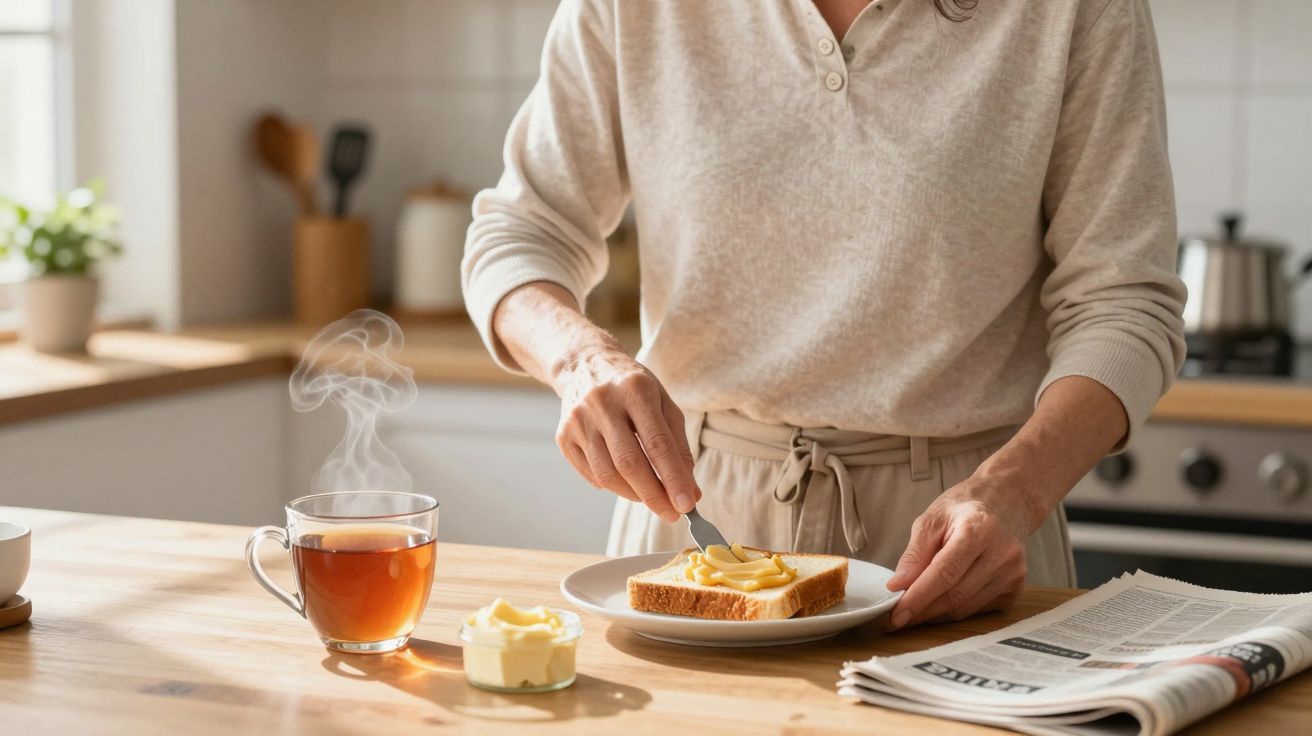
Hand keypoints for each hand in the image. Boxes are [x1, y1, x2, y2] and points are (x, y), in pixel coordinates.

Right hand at [551, 343, 700, 522]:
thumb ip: (679, 446)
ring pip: (607, 474)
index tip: (687, 504)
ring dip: (634, 494)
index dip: (674, 478)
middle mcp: (602, 402)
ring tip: (651, 497)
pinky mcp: (563, 436)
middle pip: (629, 463)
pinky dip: (613, 486)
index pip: (657, 443)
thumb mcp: (663, 403)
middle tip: (671, 513)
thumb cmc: (632, 388)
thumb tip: (691, 492)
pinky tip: (625, 481)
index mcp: (635, 389)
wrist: (585, 365)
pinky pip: (591, 474)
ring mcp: (578, 420)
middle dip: (654, 495)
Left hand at [884, 474, 1035, 629]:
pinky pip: (978, 609)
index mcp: (979, 530)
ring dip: (936, 613)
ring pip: (965, 608)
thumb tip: (898, 586)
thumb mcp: (932, 519)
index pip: (944, 574)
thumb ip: (914, 554)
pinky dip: (955, 608)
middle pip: (955, 596)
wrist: (1007, 501)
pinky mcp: (1016, 588)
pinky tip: (943, 597)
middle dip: (922, 611)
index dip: (918, 598)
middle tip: (897, 617)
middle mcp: (1002, 553)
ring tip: (916, 607)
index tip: (896, 616)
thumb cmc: (965, 508)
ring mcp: (1013, 573)